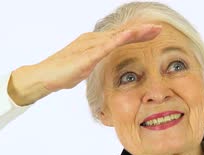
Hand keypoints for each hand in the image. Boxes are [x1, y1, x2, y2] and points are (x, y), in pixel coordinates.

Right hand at [8, 23, 162, 105]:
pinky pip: (105, 46)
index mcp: (95, 43)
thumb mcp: (87, 66)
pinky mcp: (86, 56)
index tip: (154, 33)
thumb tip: (107, 65)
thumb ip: (98, 63)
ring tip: (152, 30)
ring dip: (136, 33)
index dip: (138, 34)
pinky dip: (119, 40)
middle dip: (142, 31)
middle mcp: (94, 40)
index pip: (121, 36)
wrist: (43, 77)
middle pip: (122, 33)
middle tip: (159, 28)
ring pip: (117, 36)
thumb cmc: (63, 73)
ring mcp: (90, 46)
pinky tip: (130, 37)